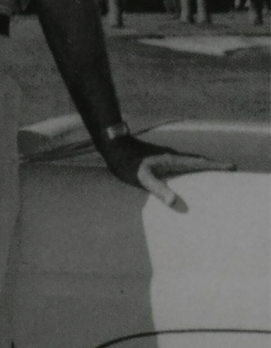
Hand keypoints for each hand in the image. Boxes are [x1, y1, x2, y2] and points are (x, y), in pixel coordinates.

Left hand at [101, 136, 234, 209]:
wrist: (113, 145)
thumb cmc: (126, 163)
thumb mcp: (142, 178)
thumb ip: (157, 189)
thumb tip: (173, 202)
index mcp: (172, 160)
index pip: (199, 163)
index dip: (215, 166)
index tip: (232, 167)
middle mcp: (171, 156)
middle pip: (197, 160)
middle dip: (213, 165)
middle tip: (228, 168)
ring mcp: (164, 155)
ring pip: (188, 160)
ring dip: (201, 164)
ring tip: (210, 170)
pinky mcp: (156, 157)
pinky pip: (178, 161)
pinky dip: (188, 165)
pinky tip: (183, 171)